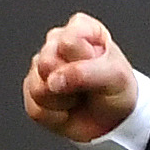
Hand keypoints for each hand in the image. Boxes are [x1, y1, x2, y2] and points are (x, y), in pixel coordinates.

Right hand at [23, 12, 137, 142]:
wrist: (114, 120)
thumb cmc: (117, 90)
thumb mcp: (116, 77)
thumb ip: (85, 72)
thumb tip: (52, 80)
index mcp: (81, 29)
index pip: (69, 39)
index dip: (84, 59)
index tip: (100, 64)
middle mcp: (57, 44)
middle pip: (46, 62)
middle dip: (71, 81)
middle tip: (89, 84)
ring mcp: (40, 67)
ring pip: (38, 88)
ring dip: (64, 100)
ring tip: (79, 96)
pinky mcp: (31, 92)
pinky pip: (36, 109)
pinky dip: (57, 116)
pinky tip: (68, 108)